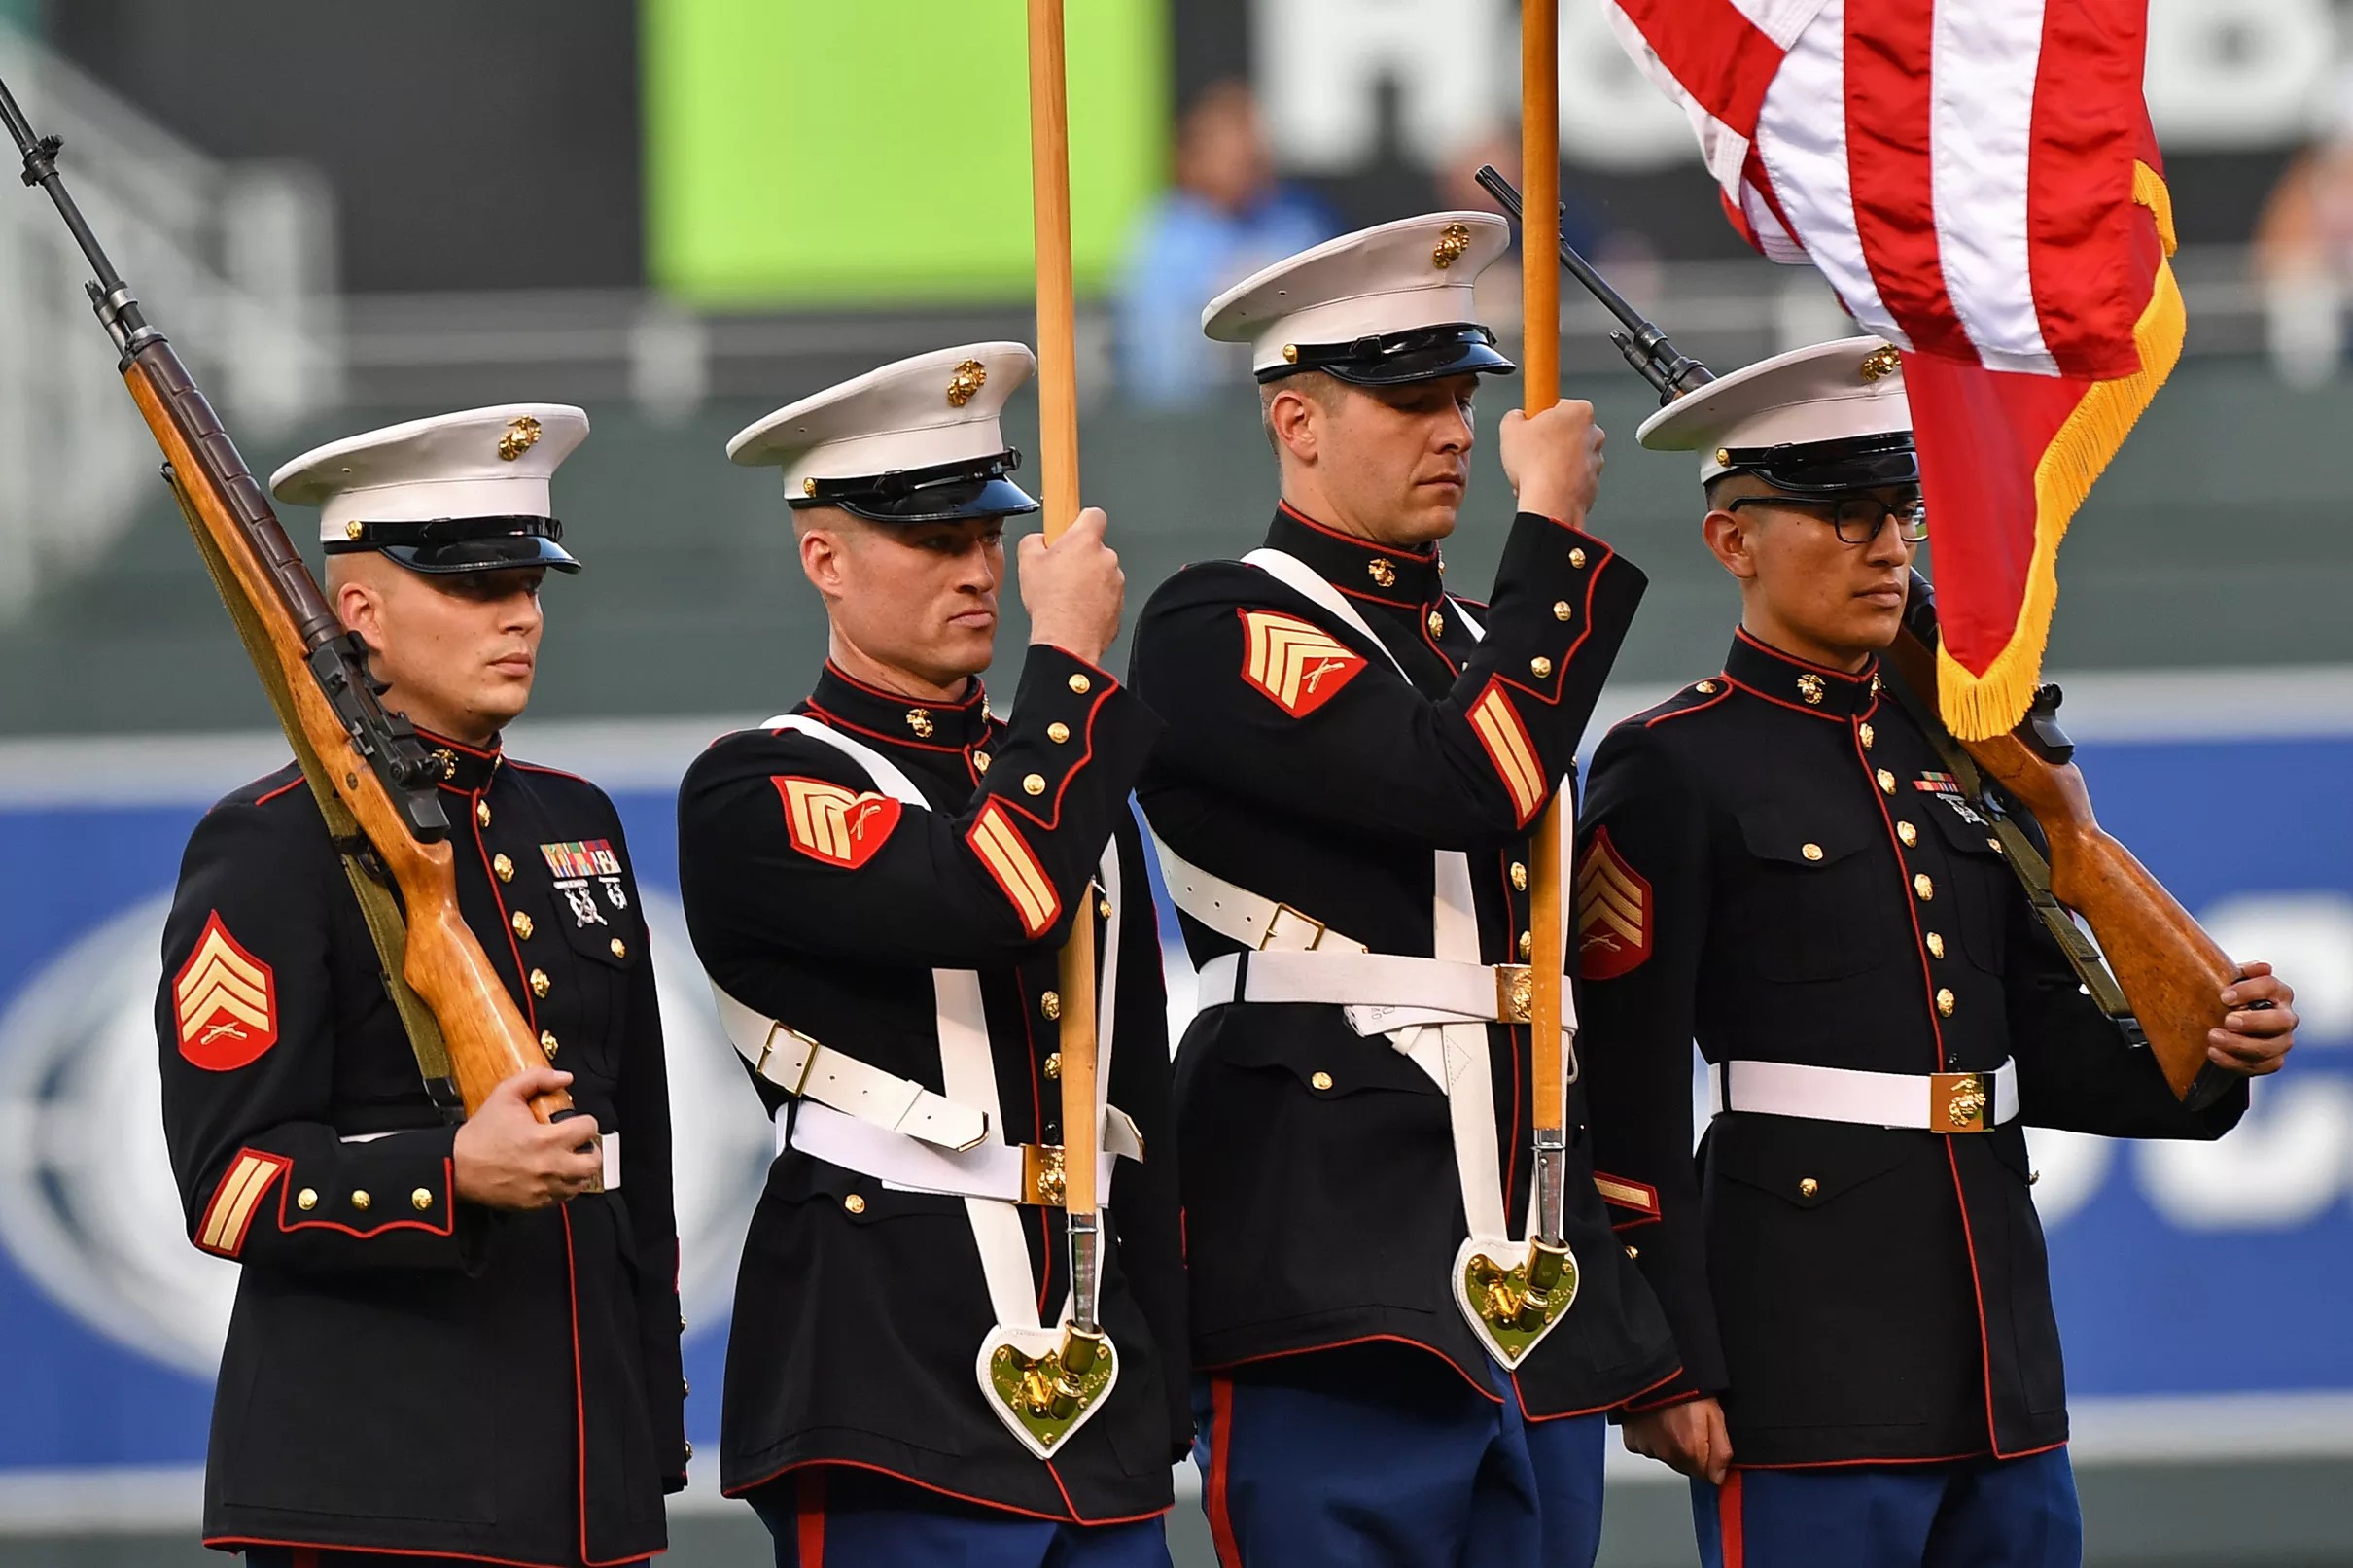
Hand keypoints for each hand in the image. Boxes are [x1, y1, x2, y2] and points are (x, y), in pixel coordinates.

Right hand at [453, 1068, 604, 1210]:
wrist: (456, 1168)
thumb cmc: (480, 1134)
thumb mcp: (504, 1094)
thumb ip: (537, 1078)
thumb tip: (564, 1077)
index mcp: (547, 1139)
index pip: (589, 1129)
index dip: (585, 1121)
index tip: (575, 1122)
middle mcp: (551, 1166)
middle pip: (594, 1161)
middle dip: (590, 1149)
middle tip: (579, 1143)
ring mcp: (545, 1189)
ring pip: (582, 1182)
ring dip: (579, 1169)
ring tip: (567, 1158)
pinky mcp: (537, 1204)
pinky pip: (564, 1197)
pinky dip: (564, 1186)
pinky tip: (552, 1174)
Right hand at [1020, 507, 1123, 667]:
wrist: (1067, 640)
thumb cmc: (1051, 604)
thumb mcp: (1026, 562)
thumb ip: (1033, 541)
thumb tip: (1037, 540)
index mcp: (1085, 541)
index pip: (1093, 514)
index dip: (1081, 520)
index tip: (1073, 528)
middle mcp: (1106, 557)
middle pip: (1095, 547)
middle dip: (1081, 556)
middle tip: (1061, 571)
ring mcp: (1116, 581)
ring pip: (1102, 572)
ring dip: (1089, 580)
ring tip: (1067, 595)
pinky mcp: (1121, 603)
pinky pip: (1107, 595)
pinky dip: (1095, 600)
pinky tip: (1077, 609)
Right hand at [1499, 400, 1605, 526]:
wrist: (1551, 502)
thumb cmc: (1537, 465)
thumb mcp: (1509, 428)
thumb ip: (1514, 416)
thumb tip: (1515, 418)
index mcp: (1578, 411)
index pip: (1558, 404)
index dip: (1540, 416)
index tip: (1532, 422)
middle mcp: (1593, 432)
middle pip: (1565, 430)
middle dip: (1548, 439)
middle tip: (1529, 449)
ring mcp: (1596, 459)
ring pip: (1569, 456)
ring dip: (1553, 462)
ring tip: (1534, 471)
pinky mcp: (1593, 482)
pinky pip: (1572, 477)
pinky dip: (1559, 481)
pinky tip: (1542, 486)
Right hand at [1623, 1396, 1732, 1483]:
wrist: (1653, 1370)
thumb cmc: (1684, 1386)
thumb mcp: (1715, 1414)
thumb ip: (1721, 1450)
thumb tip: (1720, 1476)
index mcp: (1690, 1450)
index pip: (1706, 1475)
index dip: (1710, 1459)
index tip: (1708, 1442)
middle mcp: (1668, 1454)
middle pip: (1686, 1466)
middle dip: (1691, 1451)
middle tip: (1690, 1424)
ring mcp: (1648, 1447)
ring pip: (1666, 1456)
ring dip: (1671, 1444)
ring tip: (1672, 1418)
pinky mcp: (1632, 1440)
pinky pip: (1646, 1447)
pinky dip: (1652, 1437)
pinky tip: (1656, 1420)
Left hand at [2210, 962, 2295, 1074]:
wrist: (2227, 1029)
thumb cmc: (2232, 1001)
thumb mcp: (2233, 982)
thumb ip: (2243, 972)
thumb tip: (2262, 967)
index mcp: (2279, 993)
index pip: (2271, 986)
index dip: (2249, 991)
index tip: (2224, 997)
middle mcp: (2286, 1018)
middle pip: (2280, 1021)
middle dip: (2253, 1021)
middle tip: (2227, 1020)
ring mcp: (2282, 1042)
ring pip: (2269, 1047)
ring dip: (2238, 1043)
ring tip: (2213, 1037)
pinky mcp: (2273, 1061)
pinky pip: (2258, 1066)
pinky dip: (2233, 1061)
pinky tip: (2213, 1052)